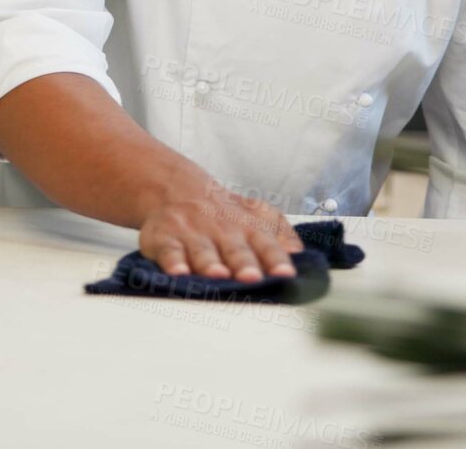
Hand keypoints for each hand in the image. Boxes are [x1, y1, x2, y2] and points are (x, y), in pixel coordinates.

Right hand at [138, 183, 303, 281]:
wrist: (175, 188)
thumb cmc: (222, 211)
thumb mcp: (256, 215)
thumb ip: (281, 234)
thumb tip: (300, 253)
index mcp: (248, 226)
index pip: (267, 243)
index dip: (276, 259)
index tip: (286, 273)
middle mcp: (221, 228)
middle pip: (235, 248)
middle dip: (244, 263)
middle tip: (252, 277)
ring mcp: (192, 232)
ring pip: (202, 250)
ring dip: (210, 263)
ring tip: (218, 275)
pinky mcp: (164, 238)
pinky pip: (169, 251)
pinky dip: (172, 262)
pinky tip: (178, 273)